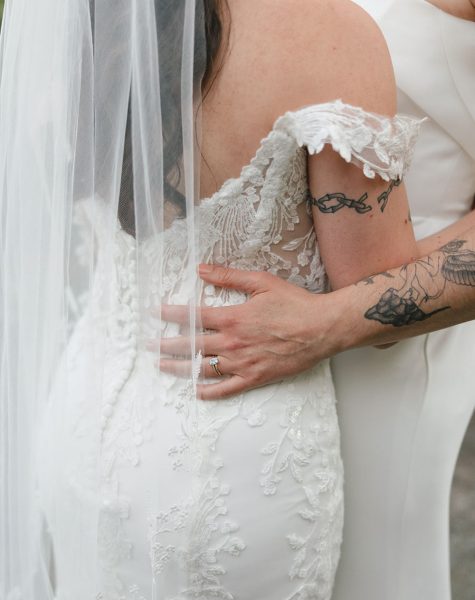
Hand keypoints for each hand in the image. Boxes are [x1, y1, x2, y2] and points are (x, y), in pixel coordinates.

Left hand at [156, 265, 341, 399]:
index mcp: (232, 317)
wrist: (321, 328)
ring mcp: (242, 363)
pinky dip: (209, 391)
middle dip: (166, 344)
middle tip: (148, 345)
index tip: (154, 313)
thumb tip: (201, 269)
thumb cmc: (294, 304)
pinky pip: (226, 388)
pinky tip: (196, 392)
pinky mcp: (254, 378)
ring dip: (179, 367)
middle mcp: (232, 342)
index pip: (192, 316)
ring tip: (162, 366)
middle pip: (191, 344)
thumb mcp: (261, 282)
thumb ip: (229, 276)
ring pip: (202, 368)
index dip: (170, 314)